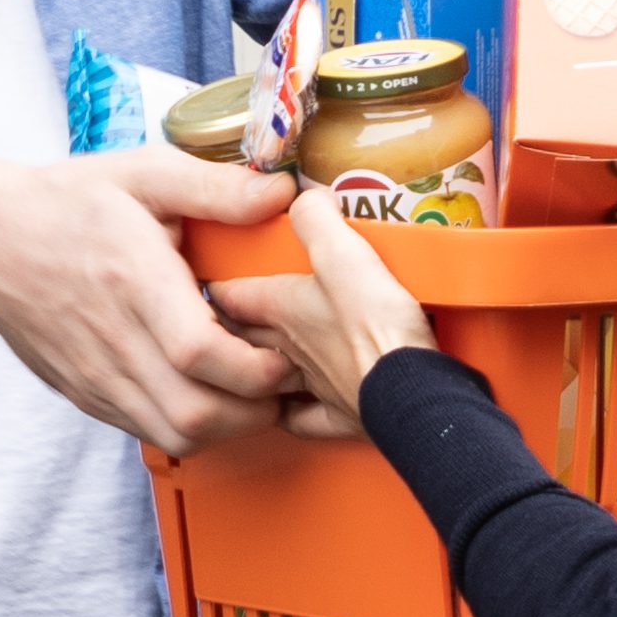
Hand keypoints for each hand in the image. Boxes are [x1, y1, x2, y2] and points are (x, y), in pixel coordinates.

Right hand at [0, 139, 294, 453]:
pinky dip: (191, 424)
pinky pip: (148, 432)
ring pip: (176, 435)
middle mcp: (112, 341)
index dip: (258, 366)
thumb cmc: (67, 203)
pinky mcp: (87, 395)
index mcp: (133, 282)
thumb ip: (216, 187)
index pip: (201, 354)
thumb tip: (284, 194)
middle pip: (195, 415)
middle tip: (282, 373)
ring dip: (229, 423)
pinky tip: (206, 387)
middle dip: (258, 407)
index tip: (286, 347)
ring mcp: (96, 377)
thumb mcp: (142, 174)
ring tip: (249, 384)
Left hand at [209, 189, 440, 436]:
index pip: (227, 293)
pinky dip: (292, 411)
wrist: (411, 392)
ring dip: (255, 364)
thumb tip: (305, 198)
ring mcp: (310, 385)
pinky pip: (303, 417)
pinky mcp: (339, 414)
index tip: (205, 274)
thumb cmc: (376, 328)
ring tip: (251, 354)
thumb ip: (317, 219)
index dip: (215, 281)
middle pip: (242, 335)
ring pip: (265, 376)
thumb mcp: (344, 252)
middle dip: (229, 322)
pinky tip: (289, 406)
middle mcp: (286, 349)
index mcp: (279, 309)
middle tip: (223, 311)